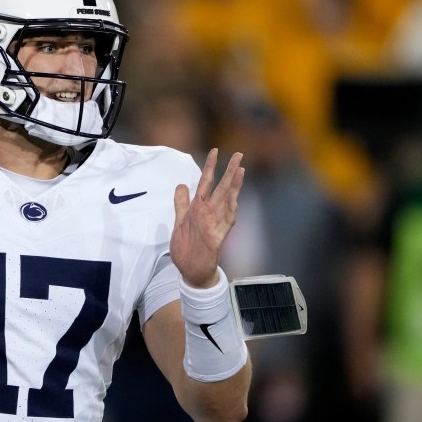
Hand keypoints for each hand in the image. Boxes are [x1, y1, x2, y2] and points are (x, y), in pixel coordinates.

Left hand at [170, 148, 243, 286]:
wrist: (191, 270)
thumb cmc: (187, 246)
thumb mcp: (180, 220)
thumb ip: (181, 203)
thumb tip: (182, 184)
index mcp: (200, 207)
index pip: (207, 182)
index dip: (210, 167)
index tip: (214, 150)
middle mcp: (210, 213)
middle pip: (222, 188)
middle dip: (230, 171)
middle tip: (239, 154)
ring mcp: (215, 224)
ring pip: (227, 201)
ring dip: (234, 186)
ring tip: (241, 170)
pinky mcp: (217, 237)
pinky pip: (226, 222)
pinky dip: (230, 210)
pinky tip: (234, 199)